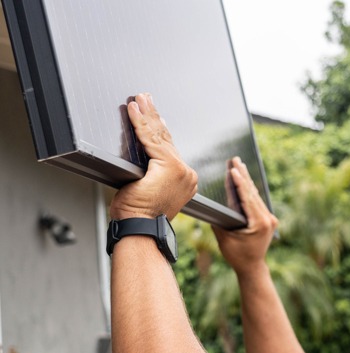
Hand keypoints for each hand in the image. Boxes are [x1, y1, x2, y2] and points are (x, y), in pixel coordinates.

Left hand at [110, 94, 197, 220]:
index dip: (158, 129)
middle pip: (166, 139)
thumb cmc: (140, 217)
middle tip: (145, 98)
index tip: (151, 113)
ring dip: (147, 115)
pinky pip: (150, 140)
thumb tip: (144, 160)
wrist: (140, 228)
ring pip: (159, 137)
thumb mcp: (149, 190)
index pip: (168, 148)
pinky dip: (140, 123)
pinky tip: (133, 109)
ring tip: (139, 98)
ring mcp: (180, 171)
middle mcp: (187, 174)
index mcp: (185, 180)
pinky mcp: (168, 167)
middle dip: (154, 116)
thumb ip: (153, 174)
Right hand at [212, 157, 278, 273]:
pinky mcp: (268, 219)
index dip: (240, 182)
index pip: (248, 198)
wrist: (252, 267)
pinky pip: (257, 202)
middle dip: (243, 175)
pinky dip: (249, 191)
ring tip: (239, 165)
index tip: (234, 169)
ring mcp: (270, 219)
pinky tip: (244, 179)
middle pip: (253, 193)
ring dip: (246, 180)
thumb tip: (213, 205)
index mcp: (260, 223)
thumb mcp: (224, 239)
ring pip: (256, 196)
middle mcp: (268, 219)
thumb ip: (220, 221)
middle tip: (236, 159)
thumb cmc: (237, 256)